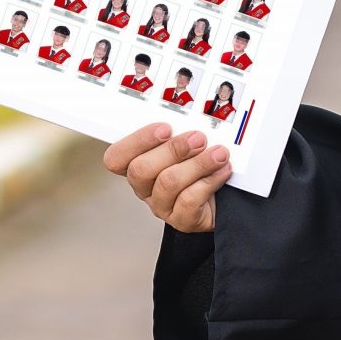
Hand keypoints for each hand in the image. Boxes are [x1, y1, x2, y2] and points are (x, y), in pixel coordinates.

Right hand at [102, 122, 230, 232]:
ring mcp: (162, 205)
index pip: (116, 158)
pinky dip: (210, 181)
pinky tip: (221, 171)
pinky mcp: (181, 220)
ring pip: (168, 183)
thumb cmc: (200, 169)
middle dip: (173, 149)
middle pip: (140, 170)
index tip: (165, 128)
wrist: (224, 200)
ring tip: (218, 154)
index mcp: (138, 165)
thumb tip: (187, 119)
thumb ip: (179, 134)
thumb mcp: (186, 147)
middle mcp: (145, 187)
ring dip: (198, 164)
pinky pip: (189, 200)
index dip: (137, 141)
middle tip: (198, 139)